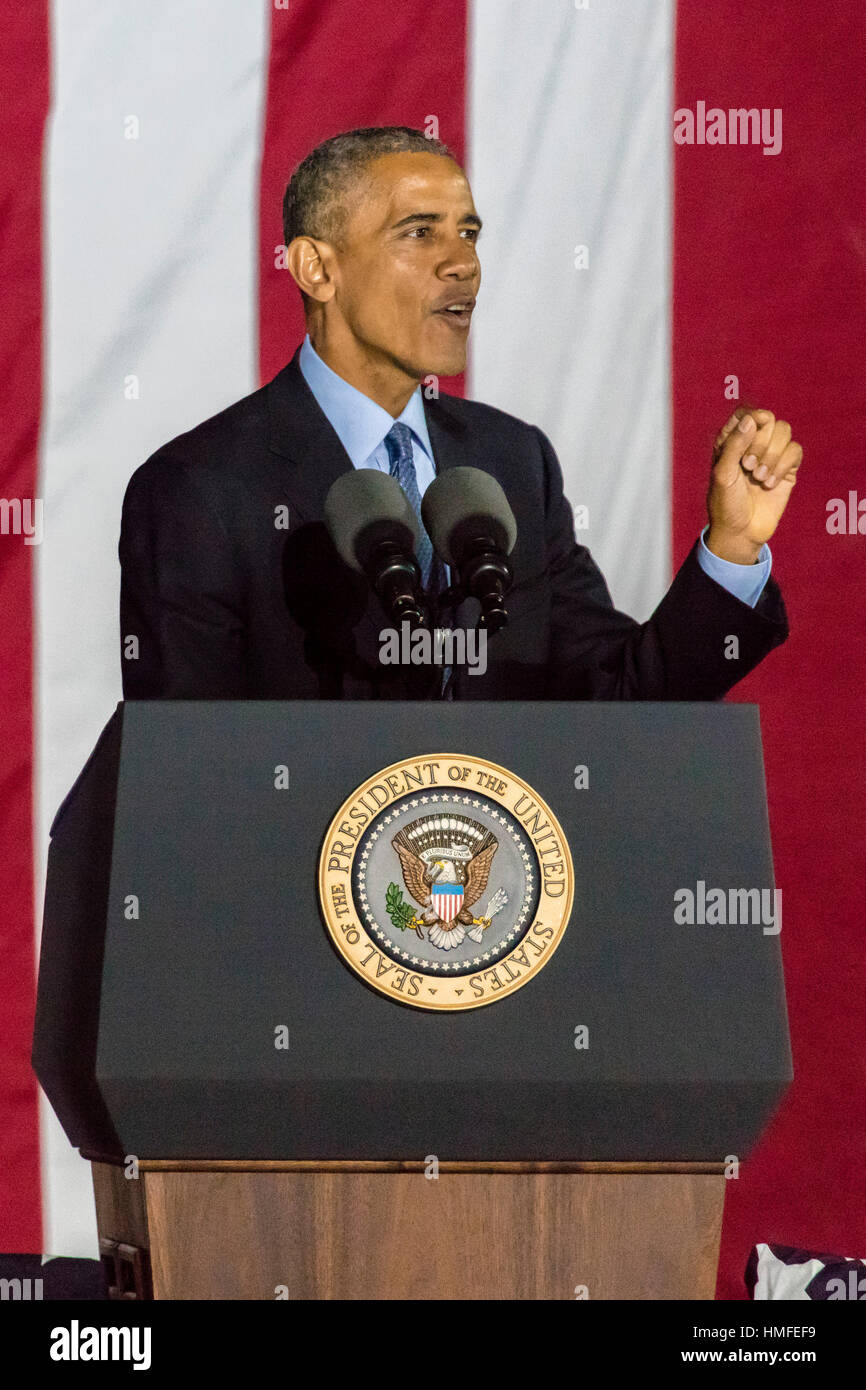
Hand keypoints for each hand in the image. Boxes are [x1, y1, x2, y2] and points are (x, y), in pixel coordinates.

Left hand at [705, 407, 802, 563]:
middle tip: (748, 466)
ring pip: (784, 432)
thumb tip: (751, 419)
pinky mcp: (786, 469)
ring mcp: (770, 456)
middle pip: (769, 420)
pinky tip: (769, 485)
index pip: (745, 413)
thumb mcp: (723, 474)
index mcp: (730, 442)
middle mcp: (751, 444)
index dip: (752, 416)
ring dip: (773, 455)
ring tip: (758, 478)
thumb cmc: (725, 504)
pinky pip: (795, 451)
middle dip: (761, 442)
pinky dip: (783, 466)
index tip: (753, 427)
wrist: (740, 532)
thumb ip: (734, 445)